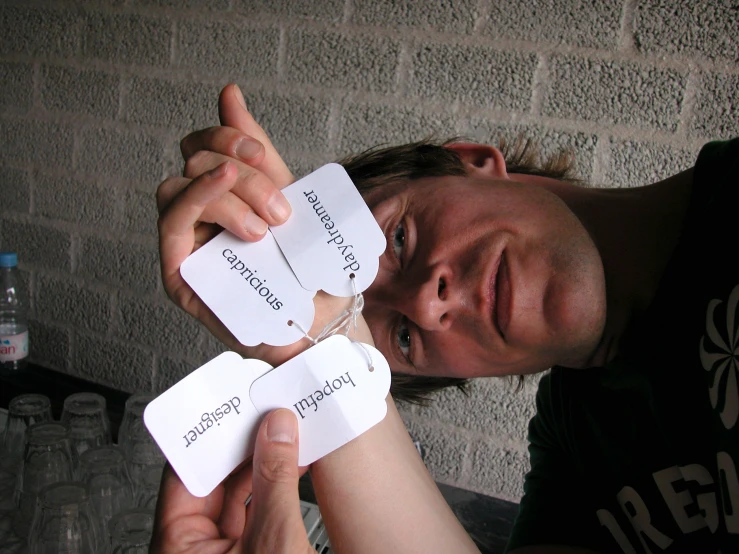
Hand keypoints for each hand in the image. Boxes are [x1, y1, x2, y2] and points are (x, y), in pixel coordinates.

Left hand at [151, 409, 314, 553]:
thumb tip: (277, 431)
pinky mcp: (251, 553)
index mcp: (179, 544)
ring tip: (286, 435)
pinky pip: (260, 511)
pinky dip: (278, 488)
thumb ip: (275, 481)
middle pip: (216, 480)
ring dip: (266, 464)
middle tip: (264, 414)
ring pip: (240, 494)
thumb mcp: (274, 538)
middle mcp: (196, 546)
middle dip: (245, 446)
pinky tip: (296, 466)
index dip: (211, 436)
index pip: (186, 473)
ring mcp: (224, 551)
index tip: (232, 408)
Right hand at [156, 85, 373, 365]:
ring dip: (225, 195)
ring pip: (178, 188)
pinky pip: (171, 223)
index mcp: (223, 195)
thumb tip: (229, 93)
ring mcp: (186, 243)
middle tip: (280, 210)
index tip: (259, 152)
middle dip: (241, 174)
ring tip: (264, 227)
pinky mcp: (178, 273)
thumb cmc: (306, 266)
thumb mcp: (290, 199)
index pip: (201, 146)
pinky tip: (223, 188)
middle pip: (193, 162)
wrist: (324, 320)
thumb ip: (257, 152)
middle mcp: (199, 216)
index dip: (226, 136)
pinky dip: (196, 198)